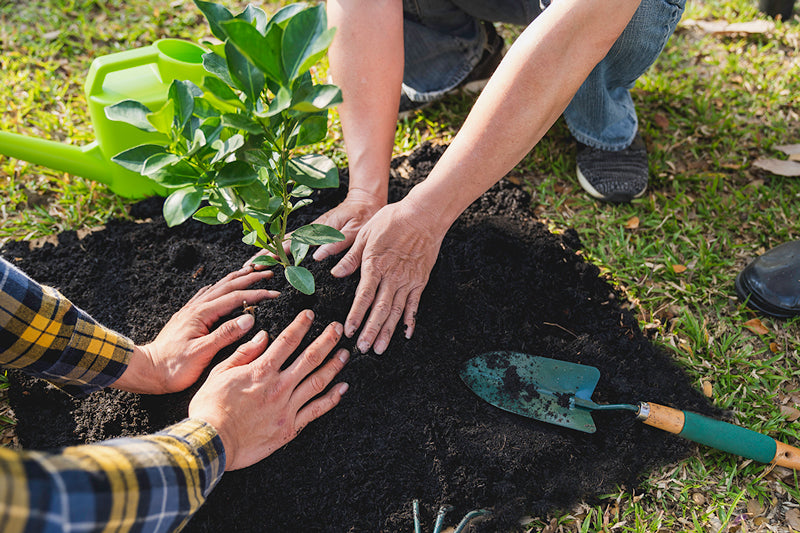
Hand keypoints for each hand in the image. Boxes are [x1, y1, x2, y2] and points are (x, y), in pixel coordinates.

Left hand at [113, 267, 278, 394]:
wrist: (148, 370)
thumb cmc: (173, 366)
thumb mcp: (202, 353)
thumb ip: (225, 334)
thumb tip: (248, 320)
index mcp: (202, 314)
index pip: (235, 298)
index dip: (257, 294)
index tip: (275, 293)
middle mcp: (196, 308)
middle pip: (227, 286)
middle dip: (249, 278)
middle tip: (268, 273)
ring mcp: (191, 311)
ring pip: (217, 287)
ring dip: (235, 278)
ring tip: (250, 271)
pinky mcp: (188, 317)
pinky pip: (207, 295)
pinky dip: (219, 287)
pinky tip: (221, 287)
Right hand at [188, 310, 349, 470]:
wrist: (212, 443)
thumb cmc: (210, 408)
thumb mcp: (220, 373)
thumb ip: (244, 353)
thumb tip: (263, 336)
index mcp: (261, 371)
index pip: (287, 341)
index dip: (301, 325)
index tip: (311, 314)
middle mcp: (279, 386)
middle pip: (309, 358)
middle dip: (327, 340)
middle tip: (338, 328)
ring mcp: (287, 407)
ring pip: (318, 381)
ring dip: (334, 365)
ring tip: (345, 353)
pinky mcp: (290, 428)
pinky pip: (317, 410)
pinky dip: (332, 398)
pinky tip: (343, 388)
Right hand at [243, 189, 384, 267]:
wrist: (366, 201)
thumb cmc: (363, 217)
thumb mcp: (354, 231)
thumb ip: (337, 245)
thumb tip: (316, 257)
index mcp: (317, 231)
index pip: (289, 244)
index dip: (273, 254)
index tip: (258, 262)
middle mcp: (311, 230)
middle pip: (281, 243)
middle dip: (263, 254)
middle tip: (246, 267)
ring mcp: (311, 230)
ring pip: (285, 242)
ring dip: (269, 252)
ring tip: (253, 264)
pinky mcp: (315, 232)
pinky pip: (294, 241)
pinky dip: (282, 248)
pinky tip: (275, 256)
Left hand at [330, 199, 445, 353]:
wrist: (424, 215)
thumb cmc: (392, 220)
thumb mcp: (365, 233)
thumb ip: (351, 256)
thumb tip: (335, 273)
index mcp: (375, 265)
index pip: (363, 296)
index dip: (356, 315)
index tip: (349, 331)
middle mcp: (392, 276)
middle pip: (380, 309)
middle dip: (371, 330)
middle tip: (363, 348)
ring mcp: (408, 280)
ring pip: (396, 311)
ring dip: (387, 331)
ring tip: (380, 348)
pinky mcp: (420, 281)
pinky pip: (414, 305)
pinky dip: (410, 321)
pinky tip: (406, 334)